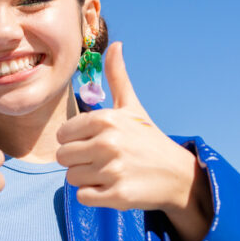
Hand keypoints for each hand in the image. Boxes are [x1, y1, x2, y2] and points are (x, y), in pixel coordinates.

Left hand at [56, 43, 211, 240]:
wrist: (177, 174)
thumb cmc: (148, 139)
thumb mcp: (132, 107)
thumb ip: (117, 77)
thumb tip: (115, 44)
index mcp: (105, 119)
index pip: (62, 134)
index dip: (75, 141)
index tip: (94, 143)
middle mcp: (107, 143)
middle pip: (63, 157)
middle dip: (78, 161)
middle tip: (101, 160)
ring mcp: (112, 170)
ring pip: (71, 178)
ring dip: (86, 178)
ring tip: (108, 173)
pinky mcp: (117, 195)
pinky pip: (83, 196)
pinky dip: (93, 195)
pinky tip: (112, 187)